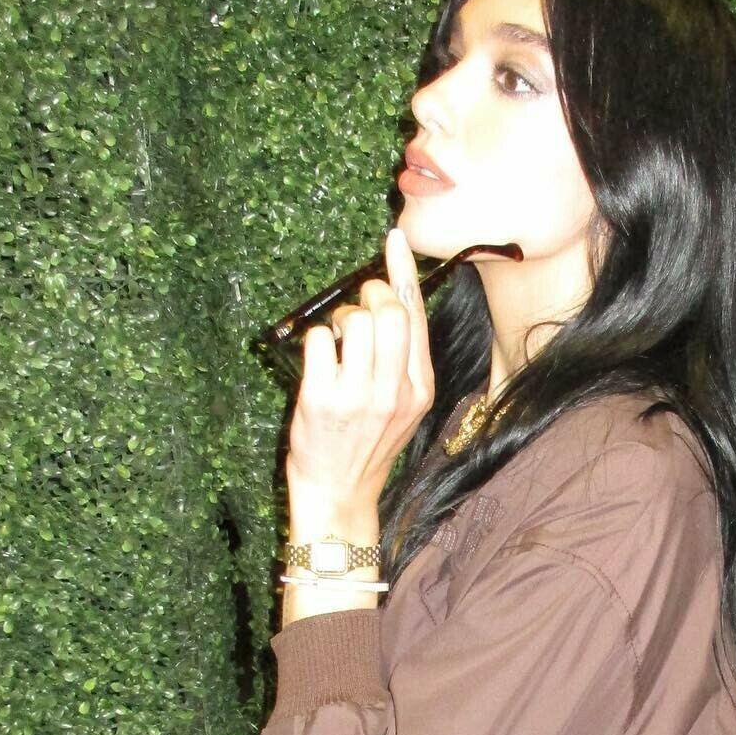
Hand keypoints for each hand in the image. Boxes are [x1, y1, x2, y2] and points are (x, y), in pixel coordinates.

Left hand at [286, 225, 433, 508]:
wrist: (339, 495)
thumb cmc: (365, 446)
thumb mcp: (401, 407)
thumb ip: (401, 360)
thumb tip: (390, 302)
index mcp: (420, 388)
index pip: (416, 317)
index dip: (403, 272)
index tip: (394, 239)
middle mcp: (394, 390)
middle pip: (388, 310)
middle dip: (368, 294)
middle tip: (356, 309)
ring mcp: (359, 395)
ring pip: (353, 319)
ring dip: (340, 319)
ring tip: (337, 344)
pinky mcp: (323, 399)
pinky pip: (319, 339)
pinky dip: (315, 341)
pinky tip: (319, 363)